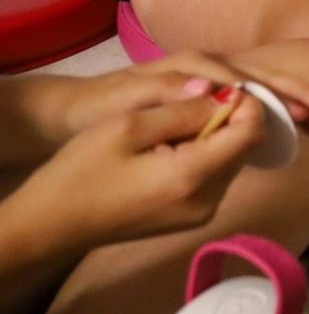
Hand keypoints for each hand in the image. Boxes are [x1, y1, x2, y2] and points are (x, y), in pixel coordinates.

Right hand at [11, 91, 262, 252]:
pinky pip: (216, 175)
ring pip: (232, 159)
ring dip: (216, 136)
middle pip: (246, 146)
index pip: (253, 131)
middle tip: (191, 104)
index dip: (245, 103)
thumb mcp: (130, 126)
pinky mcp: (193, 218)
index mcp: (193, 177)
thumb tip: (231, 97)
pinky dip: (205, 154)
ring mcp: (202, 214)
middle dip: (230, 119)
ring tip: (173, 126)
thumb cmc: (81, 171)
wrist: (51, 224)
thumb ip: (186, 110)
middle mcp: (208, 201)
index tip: (218, 89)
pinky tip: (170, 148)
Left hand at [62, 51, 308, 142]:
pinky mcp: (209, 97)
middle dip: (301, 93)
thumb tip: (215, 88)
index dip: (275, 97)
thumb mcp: (128, 103)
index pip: (246, 81)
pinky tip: (293, 126)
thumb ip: (170, 93)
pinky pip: (250, 100)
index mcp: (195, 68)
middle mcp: (209, 69)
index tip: (302, 114)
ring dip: (296, 103)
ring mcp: (211, 82)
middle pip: (264, 78)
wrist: (76, 111)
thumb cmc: (101, 109)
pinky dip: (275, 111)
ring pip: (262, 88)